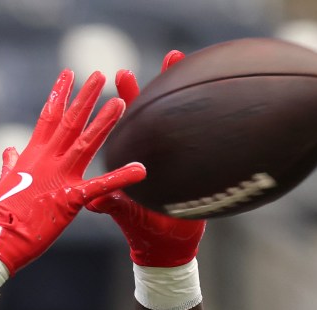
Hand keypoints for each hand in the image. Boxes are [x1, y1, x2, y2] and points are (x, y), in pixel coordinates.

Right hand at [0, 70, 145, 275]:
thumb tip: (9, 149)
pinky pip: (99, 186)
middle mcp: (46, 161)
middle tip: (100, 75)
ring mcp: (58, 178)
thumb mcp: (5, 183)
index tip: (69, 74)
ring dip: (104, 123)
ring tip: (120, 102)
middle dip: (85, 98)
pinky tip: (140, 169)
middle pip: (70, 123)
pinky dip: (120, 177)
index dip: (59, 95)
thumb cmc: (2, 214)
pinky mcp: (69, 200)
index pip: (48, 118)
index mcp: (32, 156)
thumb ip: (10, 163)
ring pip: (85, 144)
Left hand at [86, 51, 206, 266]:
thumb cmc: (142, 230)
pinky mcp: (196, 167)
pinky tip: (225, 101)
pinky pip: (205, 139)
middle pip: (156, 112)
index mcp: (133, 158)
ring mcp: (177, 157)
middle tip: (169, 55)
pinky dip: (214, 120)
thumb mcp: (125, 214)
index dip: (125, 99)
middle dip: (162, 83)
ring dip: (186, 91)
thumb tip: (91, 200)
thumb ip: (110, 204)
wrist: (166, 247)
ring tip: (194, 63)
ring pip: (181, 119)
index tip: (121, 73)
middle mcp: (154, 153)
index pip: (128, 122)